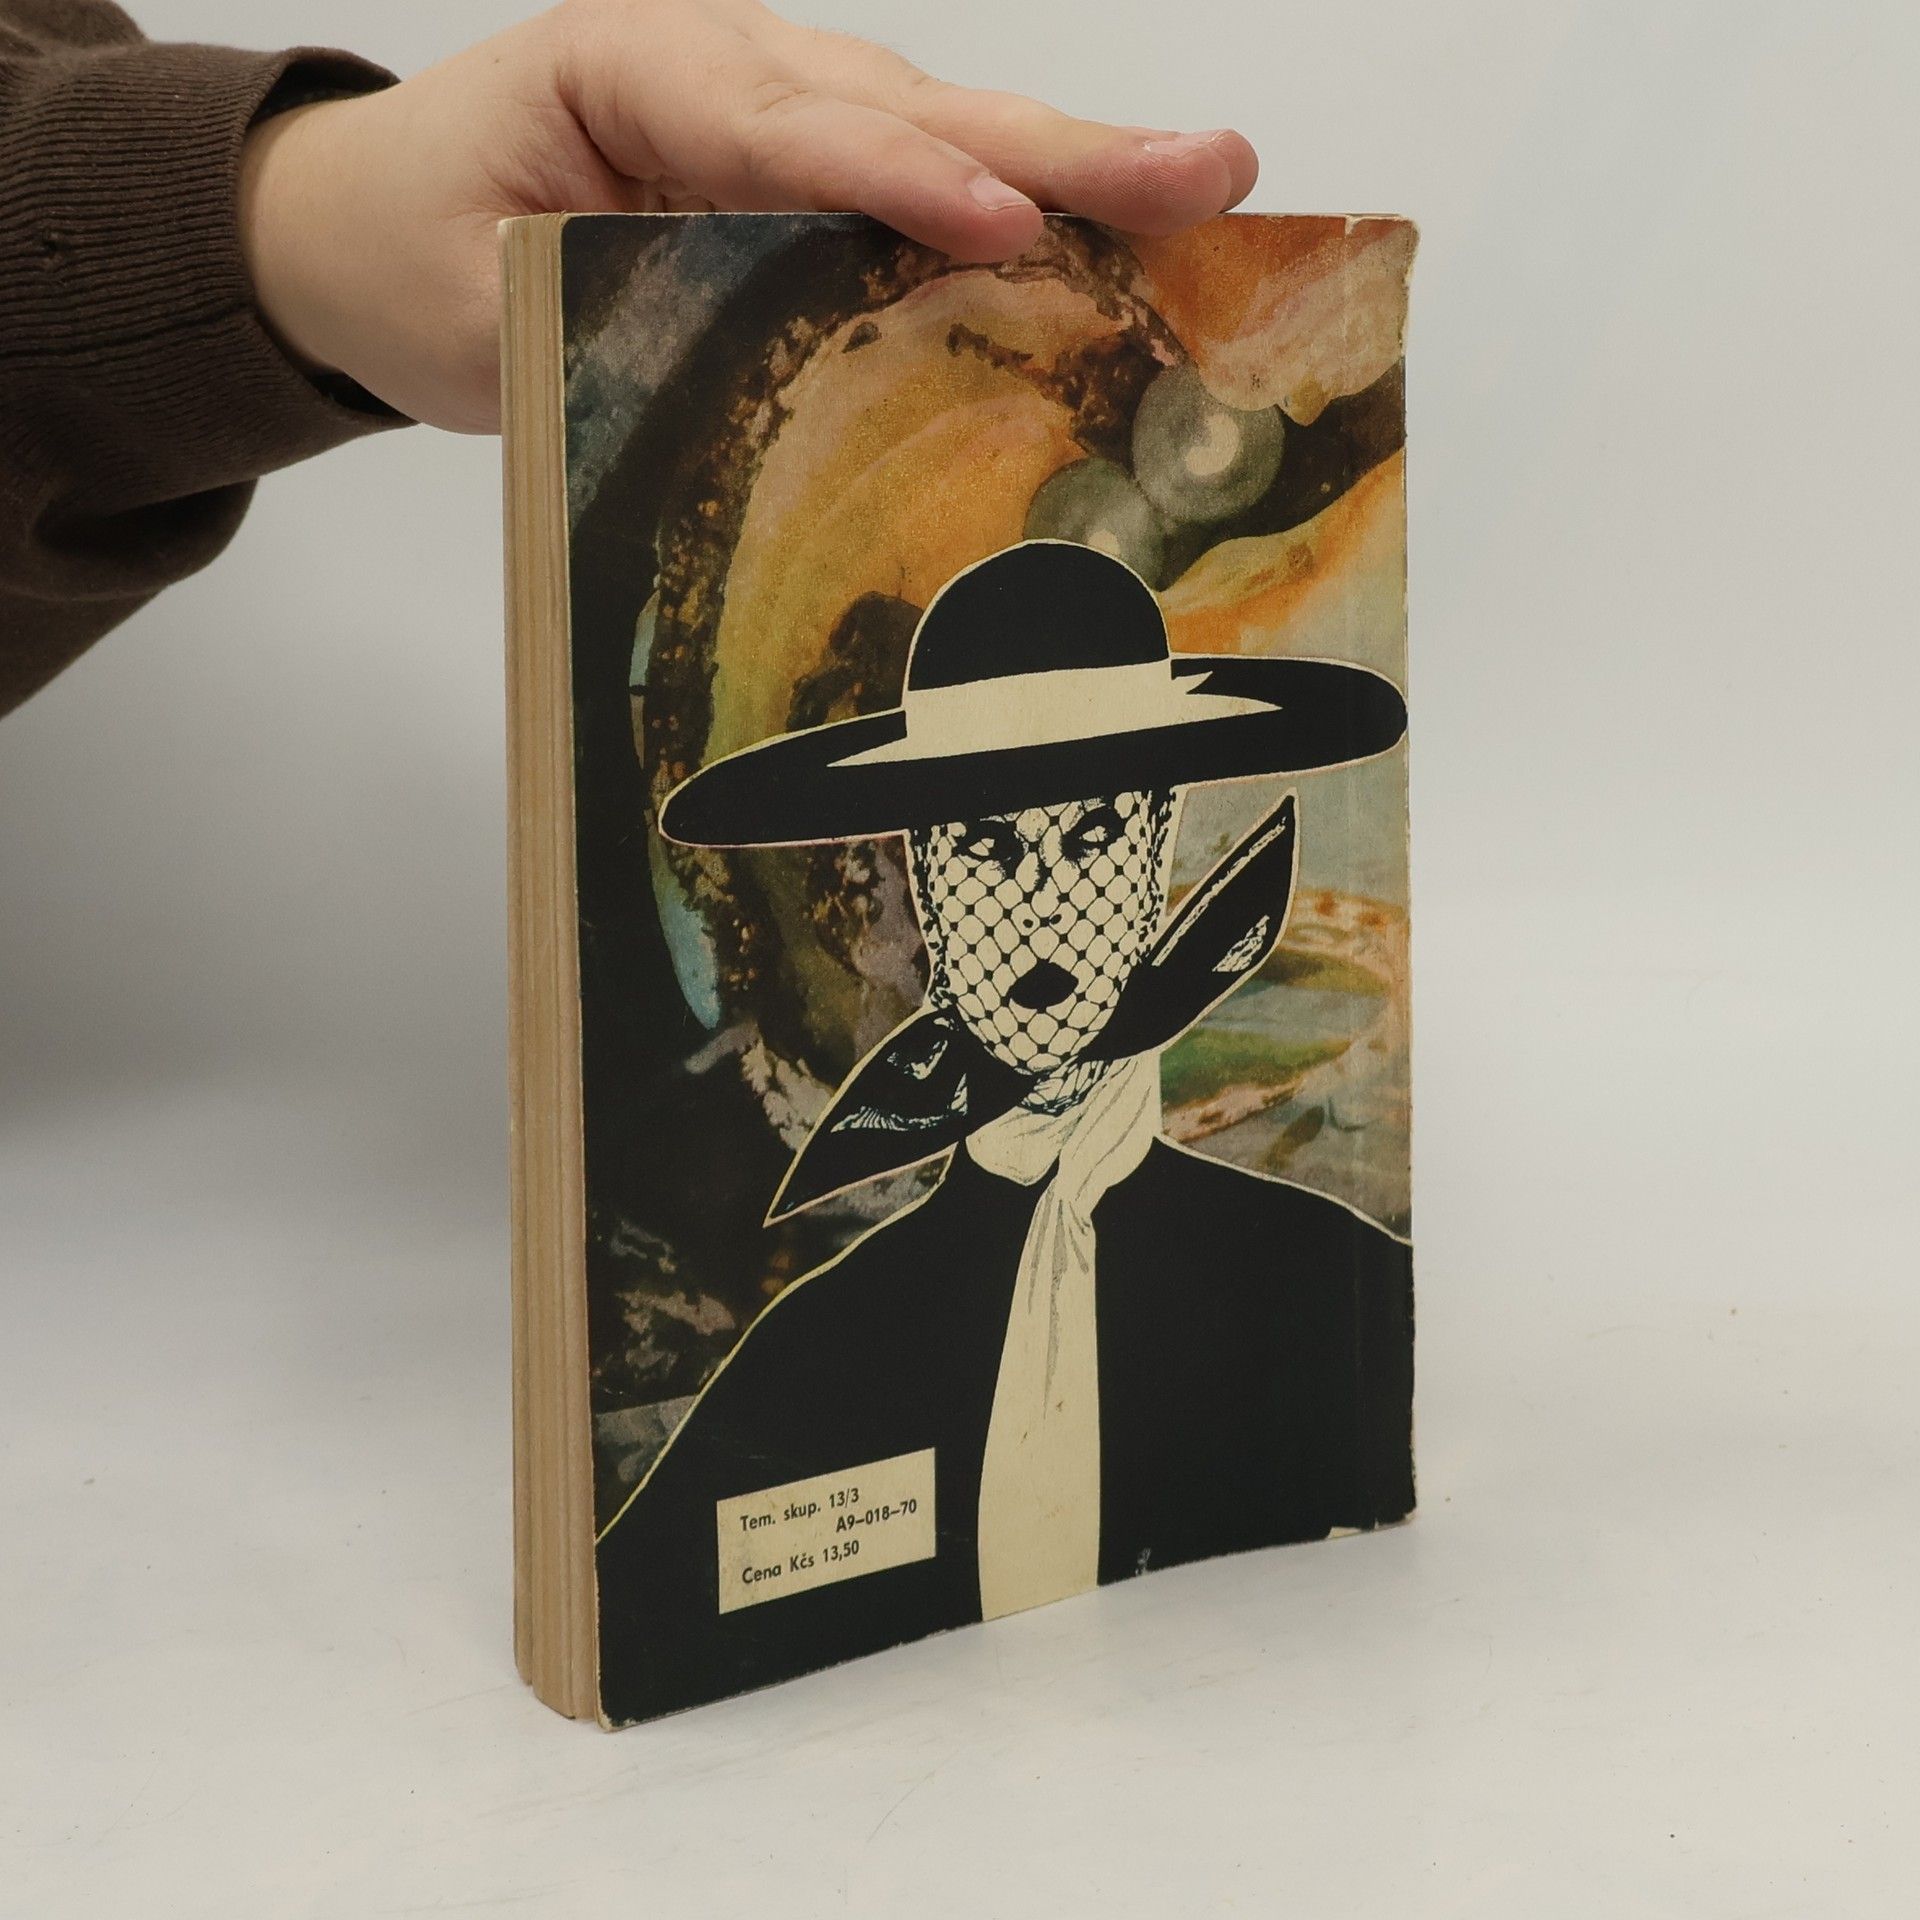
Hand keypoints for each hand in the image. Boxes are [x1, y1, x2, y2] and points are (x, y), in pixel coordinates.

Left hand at [237, 0, 1257, 432]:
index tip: (1008, 221)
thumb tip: (752, 394)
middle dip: (1057, 143)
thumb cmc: (410, 255)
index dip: (900, 175)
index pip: (779, 123)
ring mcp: (769, 114)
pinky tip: (1117, 236)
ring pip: (933, 131)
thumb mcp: (473, 312)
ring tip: (1203, 192)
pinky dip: (1018, 213)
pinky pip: (915, 186)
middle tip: (1206, 170)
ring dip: (1071, 169)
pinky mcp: (795, 175)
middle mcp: (717, 70)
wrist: (365, 226)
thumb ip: (601, 330)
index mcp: (621, 70)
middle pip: (902, 102)